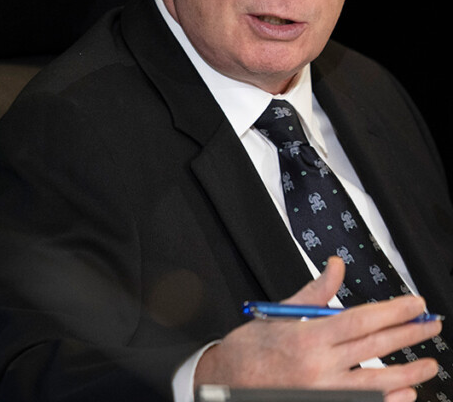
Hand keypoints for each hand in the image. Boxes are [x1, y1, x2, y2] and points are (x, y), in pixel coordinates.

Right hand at [194, 257, 442, 401]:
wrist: (226, 381)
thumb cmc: (249, 349)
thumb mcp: (279, 315)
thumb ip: (315, 293)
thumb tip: (335, 267)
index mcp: (306, 337)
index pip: (361, 321)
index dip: (393, 312)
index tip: (414, 305)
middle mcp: (318, 367)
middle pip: (375, 349)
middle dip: (408, 335)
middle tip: (430, 325)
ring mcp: (323, 392)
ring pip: (378, 384)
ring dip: (408, 373)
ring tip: (428, 364)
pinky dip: (388, 400)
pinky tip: (405, 393)